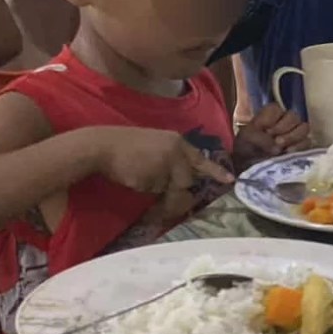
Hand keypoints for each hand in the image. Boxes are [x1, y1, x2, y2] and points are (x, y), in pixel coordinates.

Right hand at [90, 127, 234, 196]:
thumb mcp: (155, 148)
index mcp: (177, 141)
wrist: (102, 145)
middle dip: (173, 189)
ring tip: (139, 174)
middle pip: (186, 180)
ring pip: (171, 188)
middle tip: (150, 181)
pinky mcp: (156, 174)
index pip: (200, 159)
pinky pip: (157, 191)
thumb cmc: (125, 147)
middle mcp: (177, 151)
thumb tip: (184, 183)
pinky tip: (134, 176)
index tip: (230, 181)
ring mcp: (167, 163)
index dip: (215, 171)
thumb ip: (171, 161)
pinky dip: (146, 188)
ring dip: (158, 189)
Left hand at [234, 103, 310, 167]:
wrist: (251, 170)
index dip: (273, 119)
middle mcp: (283, 121)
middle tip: (275, 141)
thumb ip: (259, 138)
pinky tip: (288, 154)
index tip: (265, 130)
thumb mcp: (247, 141)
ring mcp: (295, 134)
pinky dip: (299, 147)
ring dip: (293, 137)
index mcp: (268, 116)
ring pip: (304, 127)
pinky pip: (308, 141)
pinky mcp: (302, 147)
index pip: (277, 108)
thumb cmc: (246, 152)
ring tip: (283, 148)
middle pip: (293, 116)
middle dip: (284, 129)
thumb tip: (277, 146)